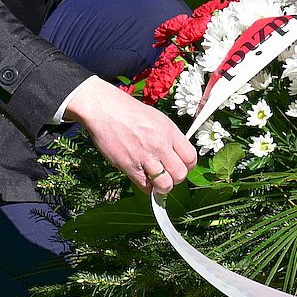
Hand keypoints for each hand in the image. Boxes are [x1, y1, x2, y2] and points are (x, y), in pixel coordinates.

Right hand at [64, 77, 197, 192]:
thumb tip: (177, 155)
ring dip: (162, 186)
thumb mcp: (157, 119)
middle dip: (176, 178)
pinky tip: (143, 178)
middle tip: (167, 174)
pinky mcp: (129, 166)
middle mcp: (160, 145)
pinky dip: (146, 187)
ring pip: (165, 185)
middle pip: (181, 174)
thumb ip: (170, 137)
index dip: (187, 166)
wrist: (105, 110)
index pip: (191, 158)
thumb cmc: (130, 112)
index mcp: (169, 131)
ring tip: (156, 180)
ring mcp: (145, 156)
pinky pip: (145, 187)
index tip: (181, 166)